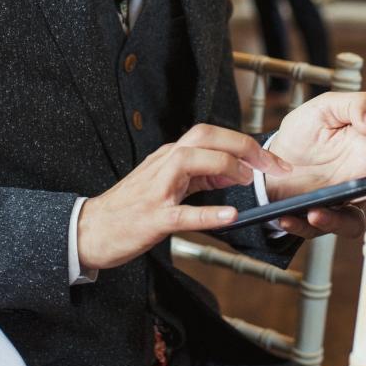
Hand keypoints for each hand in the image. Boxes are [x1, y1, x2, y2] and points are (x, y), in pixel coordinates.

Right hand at [76, 124, 290, 270]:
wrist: (90, 229)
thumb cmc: (129, 209)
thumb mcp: (166, 183)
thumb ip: (197, 175)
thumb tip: (233, 170)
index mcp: (169, 156)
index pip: (211, 135)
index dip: (246, 143)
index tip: (273, 160)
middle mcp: (163, 164)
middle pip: (205, 136)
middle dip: (244, 146)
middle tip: (274, 166)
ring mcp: (157, 190)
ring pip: (192, 161)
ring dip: (226, 166)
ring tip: (251, 180)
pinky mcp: (152, 217)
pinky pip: (183, 212)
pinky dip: (209, 212)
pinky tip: (231, 215)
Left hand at [265, 92, 365, 238]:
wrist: (274, 155)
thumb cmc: (306, 131)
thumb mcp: (325, 107)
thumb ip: (354, 105)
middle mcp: (363, 182)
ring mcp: (343, 203)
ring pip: (356, 224)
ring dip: (337, 222)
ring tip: (314, 213)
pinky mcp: (320, 217)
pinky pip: (319, 230)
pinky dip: (304, 226)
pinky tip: (288, 217)